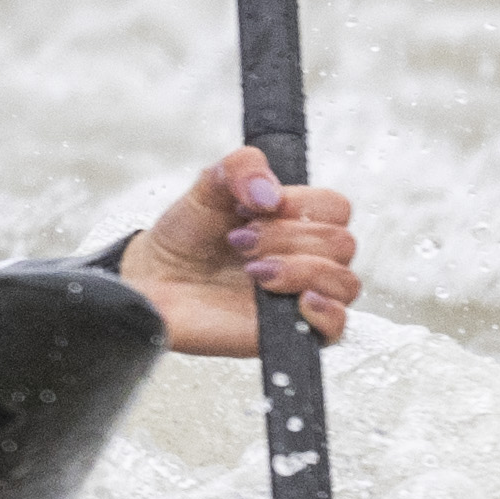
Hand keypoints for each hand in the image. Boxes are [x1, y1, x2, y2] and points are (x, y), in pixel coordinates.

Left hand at [115, 145, 360, 355]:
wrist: (155, 279)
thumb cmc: (185, 235)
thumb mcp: (208, 184)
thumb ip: (241, 167)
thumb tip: (270, 193)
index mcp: (294, 219)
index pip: (335, 207)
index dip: (301, 204)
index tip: (255, 208)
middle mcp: (304, 256)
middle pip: (341, 242)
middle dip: (287, 237)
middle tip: (241, 242)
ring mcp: (299, 294)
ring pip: (344, 282)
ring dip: (299, 270)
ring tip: (253, 272)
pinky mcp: (290, 331)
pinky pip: (337, 329)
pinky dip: (325, 313)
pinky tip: (297, 301)